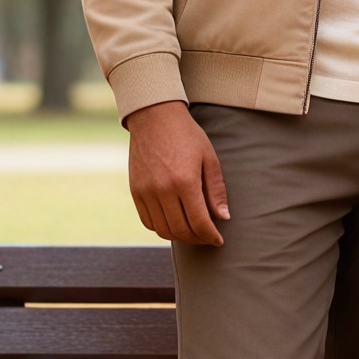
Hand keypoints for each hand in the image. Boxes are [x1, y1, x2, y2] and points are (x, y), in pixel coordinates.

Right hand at [126, 100, 229, 244]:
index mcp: (185, 181)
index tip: (219, 240)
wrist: (154, 118)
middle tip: (207, 238)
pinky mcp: (135, 191)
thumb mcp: (209, 158)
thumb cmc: (187, 135)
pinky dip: (162, 228)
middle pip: (181, 230)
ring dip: (180, 236)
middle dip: (198, 239)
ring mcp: (146, 192)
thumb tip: (223, 218)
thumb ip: (216, 190)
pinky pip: (148, 221)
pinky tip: (174, 223)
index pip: (199, 222)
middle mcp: (163, 190)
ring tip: (192, 232)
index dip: (211, 236)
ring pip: (163, 230)